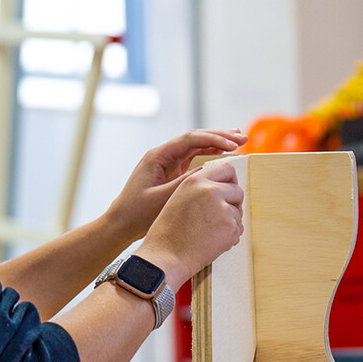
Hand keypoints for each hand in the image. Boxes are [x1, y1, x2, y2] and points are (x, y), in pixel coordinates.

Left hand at [106, 128, 246, 242]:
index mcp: (157, 156)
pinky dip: (210, 155)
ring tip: (238, 141)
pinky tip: (224, 154)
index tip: (232, 144)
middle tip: (242, 138)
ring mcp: (167, 162)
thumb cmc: (137, 214)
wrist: (120, 224)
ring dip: (216, 143)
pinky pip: (193, 158)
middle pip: (194, 138)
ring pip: (195, 146)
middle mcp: (162, 155)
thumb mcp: (164, 198)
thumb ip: (186, 183)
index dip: (214, 139)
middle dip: (219, 137)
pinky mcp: (170, 172)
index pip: (190, 139)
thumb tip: (209, 170)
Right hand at [135, 160, 244, 287]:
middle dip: (232, 204)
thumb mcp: (179, 199)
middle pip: (237, 191)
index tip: (228, 192)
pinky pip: (238, 228)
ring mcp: (222, 208)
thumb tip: (225, 187)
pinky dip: (230, 236)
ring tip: (208, 233)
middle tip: (218, 218)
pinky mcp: (230, 226)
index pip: (227, 169)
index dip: (231, 181)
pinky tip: (211, 242)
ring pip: (238, 212)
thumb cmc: (169, 233)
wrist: (165, 257)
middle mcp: (210, 190)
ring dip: (230, 222)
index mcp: (194, 180)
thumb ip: (200, 189)